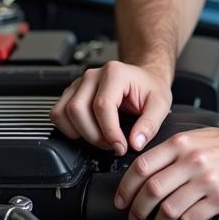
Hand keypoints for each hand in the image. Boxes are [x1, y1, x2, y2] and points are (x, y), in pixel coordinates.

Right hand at [50, 61, 171, 155]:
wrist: (143, 78)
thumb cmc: (149, 88)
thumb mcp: (160, 104)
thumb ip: (150, 124)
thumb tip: (135, 143)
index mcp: (115, 73)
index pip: (102, 106)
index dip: (109, 132)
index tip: (120, 146)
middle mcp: (92, 75)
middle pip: (78, 109)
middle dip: (94, 136)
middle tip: (112, 145)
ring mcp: (79, 83)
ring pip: (64, 112)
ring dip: (80, 133)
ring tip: (101, 139)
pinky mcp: (72, 92)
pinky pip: (58, 112)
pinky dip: (67, 128)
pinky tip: (86, 132)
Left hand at [115, 123, 218, 219]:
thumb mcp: (193, 136)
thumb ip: (170, 152)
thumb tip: (144, 172)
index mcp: (180, 143)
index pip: (141, 166)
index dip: (126, 187)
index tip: (122, 199)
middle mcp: (191, 161)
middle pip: (151, 190)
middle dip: (137, 209)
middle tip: (135, 216)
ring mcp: (206, 181)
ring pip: (169, 208)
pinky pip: (191, 218)